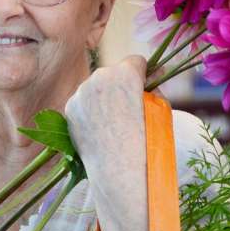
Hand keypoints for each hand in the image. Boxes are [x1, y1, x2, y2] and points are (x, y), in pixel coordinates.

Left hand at [64, 55, 147, 172]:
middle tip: (127, 109)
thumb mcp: (159, 108)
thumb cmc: (146, 140)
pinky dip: (90, 110)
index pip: (135, 61)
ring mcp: (81, 92)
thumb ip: (154, 87)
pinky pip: (83, 102)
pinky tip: (99, 127)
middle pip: (113, 73)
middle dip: (120, 85)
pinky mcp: (70, 108)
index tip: (144, 88)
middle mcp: (99, 76)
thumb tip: (153, 74)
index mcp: (125, 72)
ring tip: (112, 122)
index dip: (142, 75)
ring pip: (95, 87)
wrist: (119, 168)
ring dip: (103, 97)